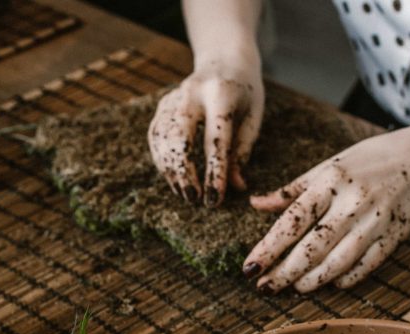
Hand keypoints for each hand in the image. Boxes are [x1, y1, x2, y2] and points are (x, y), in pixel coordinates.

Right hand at [148, 60, 263, 206]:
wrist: (224, 58)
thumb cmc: (245, 93)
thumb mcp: (253, 118)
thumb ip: (242, 151)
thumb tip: (235, 187)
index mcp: (221, 93)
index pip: (215, 140)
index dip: (213, 173)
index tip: (213, 200)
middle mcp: (191, 93)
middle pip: (179, 139)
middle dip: (184, 174)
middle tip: (194, 199)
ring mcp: (172, 98)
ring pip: (163, 141)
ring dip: (172, 173)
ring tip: (186, 195)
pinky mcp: (162, 106)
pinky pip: (156, 139)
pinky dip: (163, 163)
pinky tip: (174, 179)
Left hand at [243, 126, 409, 292]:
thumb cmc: (366, 161)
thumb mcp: (326, 167)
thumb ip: (290, 191)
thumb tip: (255, 204)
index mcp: (331, 182)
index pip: (292, 220)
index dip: (268, 248)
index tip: (248, 268)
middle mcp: (353, 203)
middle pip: (313, 247)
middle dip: (285, 272)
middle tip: (264, 287)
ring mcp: (377, 221)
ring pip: (340, 261)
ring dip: (312, 280)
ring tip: (291, 289)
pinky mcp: (395, 234)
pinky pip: (369, 264)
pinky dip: (348, 278)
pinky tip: (330, 285)